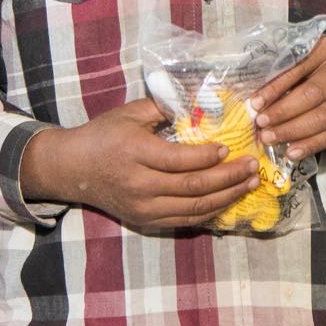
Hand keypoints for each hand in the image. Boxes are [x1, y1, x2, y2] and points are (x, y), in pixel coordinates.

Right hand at [19, 98, 260, 229]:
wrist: (74, 169)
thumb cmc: (103, 134)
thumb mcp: (129, 113)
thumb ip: (163, 108)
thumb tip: (198, 103)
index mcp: (136, 153)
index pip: (180, 160)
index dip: (208, 156)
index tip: (228, 147)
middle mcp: (140, 185)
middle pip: (193, 188)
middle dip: (228, 179)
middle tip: (252, 168)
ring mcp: (144, 208)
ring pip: (194, 208)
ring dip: (226, 197)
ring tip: (248, 185)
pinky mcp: (146, 222)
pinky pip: (185, 220)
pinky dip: (209, 211)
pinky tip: (226, 200)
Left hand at [250, 36, 325, 161]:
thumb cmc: (322, 65)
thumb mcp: (308, 56)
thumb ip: (287, 71)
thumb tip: (257, 99)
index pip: (297, 70)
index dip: (275, 88)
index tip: (255, 103)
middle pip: (311, 95)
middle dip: (282, 112)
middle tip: (261, 124)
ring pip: (322, 118)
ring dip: (292, 131)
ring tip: (270, 138)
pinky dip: (310, 145)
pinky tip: (292, 152)